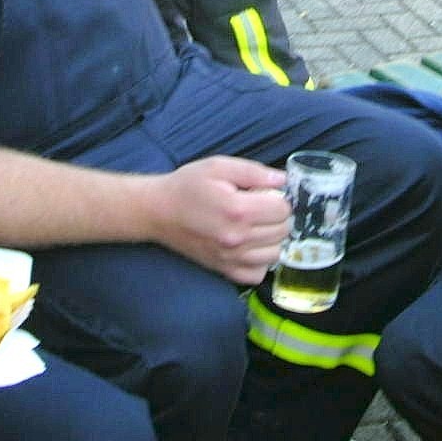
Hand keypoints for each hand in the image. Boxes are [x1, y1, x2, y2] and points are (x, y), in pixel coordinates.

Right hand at [149, 157, 290, 284]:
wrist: (158, 211)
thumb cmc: (187, 186)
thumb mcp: (219, 166)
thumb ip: (255, 172)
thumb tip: (282, 180)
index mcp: (238, 209)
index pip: (283, 209)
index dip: (278, 198)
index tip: (265, 194)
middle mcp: (237, 238)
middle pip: (283, 231)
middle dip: (277, 216)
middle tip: (261, 207)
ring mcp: (231, 257)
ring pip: (275, 253)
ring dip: (272, 239)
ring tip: (257, 226)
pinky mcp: (223, 269)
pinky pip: (257, 274)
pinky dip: (260, 261)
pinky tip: (251, 246)